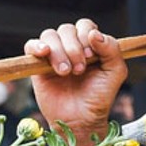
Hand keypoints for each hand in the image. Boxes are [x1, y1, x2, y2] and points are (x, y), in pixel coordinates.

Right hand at [25, 19, 127, 143]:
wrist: (81, 120)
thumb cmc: (99, 97)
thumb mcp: (115, 72)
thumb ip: (111, 49)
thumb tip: (94, 33)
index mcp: (90, 45)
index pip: (85, 26)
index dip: (87, 37)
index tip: (91, 57)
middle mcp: (71, 47)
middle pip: (67, 29)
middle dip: (74, 47)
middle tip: (79, 70)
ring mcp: (53, 55)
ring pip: (49, 35)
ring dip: (59, 51)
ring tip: (65, 72)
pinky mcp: (37, 65)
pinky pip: (31, 45)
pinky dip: (37, 46)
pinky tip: (45, 54)